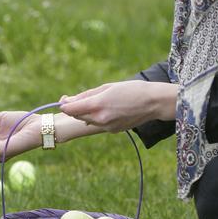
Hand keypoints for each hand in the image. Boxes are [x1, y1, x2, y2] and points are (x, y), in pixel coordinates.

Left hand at [59, 81, 176, 131]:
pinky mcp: (113, 131)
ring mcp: (107, 127)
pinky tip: (110, 109)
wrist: (153, 102)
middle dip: (75, 108)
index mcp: (97, 105)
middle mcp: (100, 119)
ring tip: (98, 102)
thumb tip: (70, 101)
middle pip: (77, 116)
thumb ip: (87, 95)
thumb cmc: (131, 89)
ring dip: (87, 113)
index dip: (64, 105)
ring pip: (87, 121)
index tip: (64, 100)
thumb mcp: (107, 87)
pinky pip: (99, 124)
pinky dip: (98, 117)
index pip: (70, 109)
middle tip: (76, 99)